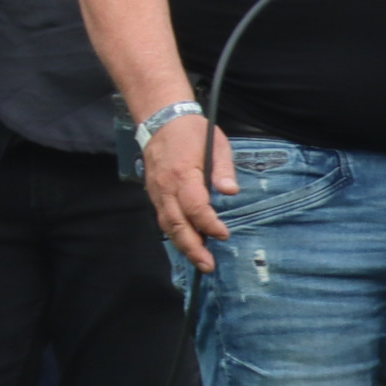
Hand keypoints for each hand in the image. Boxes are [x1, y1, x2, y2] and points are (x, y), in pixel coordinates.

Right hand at [145, 115, 232, 272]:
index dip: (209, 224)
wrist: (162, 120)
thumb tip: (230, 192)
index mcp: (182, 175)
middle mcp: (165, 187)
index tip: (223, 235)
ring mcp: (156, 191)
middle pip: (176, 224)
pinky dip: (174, 233)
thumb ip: (223, 170)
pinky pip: (162, 217)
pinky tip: (186, 242)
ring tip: (199, 260)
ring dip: (182, 244)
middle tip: (208, 265)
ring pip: (167, 224)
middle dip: (192, 247)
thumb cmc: (194, 132)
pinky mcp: (154, 192)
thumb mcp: (217, 144)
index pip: (195, 207)